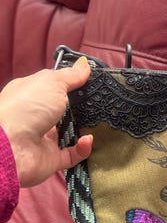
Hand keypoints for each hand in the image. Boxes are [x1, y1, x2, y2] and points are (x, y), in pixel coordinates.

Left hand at [0, 58, 92, 186]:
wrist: (11, 147)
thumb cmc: (26, 107)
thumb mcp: (51, 82)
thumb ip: (71, 75)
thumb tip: (85, 64)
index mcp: (31, 94)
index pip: (54, 87)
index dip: (71, 83)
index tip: (92, 82)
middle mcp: (36, 115)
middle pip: (64, 110)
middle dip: (82, 108)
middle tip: (101, 104)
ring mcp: (43, 138)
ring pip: (70, 133)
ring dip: (85, 128)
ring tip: (100, 122)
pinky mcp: (51, 158)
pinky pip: (73, 154)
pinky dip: (83, 148)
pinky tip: (88, 139)